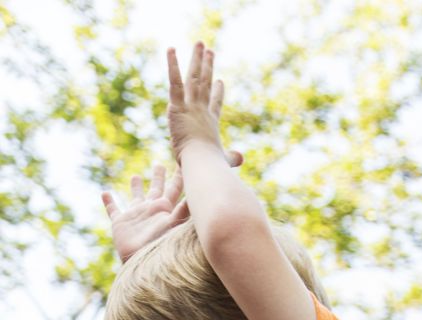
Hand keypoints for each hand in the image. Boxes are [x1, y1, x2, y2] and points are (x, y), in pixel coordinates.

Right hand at [101, 165, 189, 261]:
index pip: (174, 188)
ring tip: (135, 176)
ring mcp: (136, 217)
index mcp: (165, 209)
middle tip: (160, 164)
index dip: (179, 176)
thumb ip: (184, 210)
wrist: (143, 266)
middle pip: (156, 188)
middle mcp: (151, 210)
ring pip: (135, 196)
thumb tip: (196, 195)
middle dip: (158, 176)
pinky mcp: (120, 225)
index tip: (183, 162)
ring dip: (135, 186)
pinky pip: (113, 210)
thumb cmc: (161, 247)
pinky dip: (109, 202)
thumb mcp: (174, 225)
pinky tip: (105, 193)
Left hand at [167, 42, 229, 164]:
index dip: (217, 93)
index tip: (220, 82)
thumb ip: (231, 158)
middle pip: (204, 84)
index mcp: (211, 124)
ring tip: (199, 43)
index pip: (215, 105)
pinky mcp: (178, 107)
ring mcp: (191, 107)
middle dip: (207, 66)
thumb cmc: (212, 165)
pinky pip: (175, 82)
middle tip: (209, 51)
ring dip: (197, 59)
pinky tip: (171, 49)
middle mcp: (202, 111)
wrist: (204, 162)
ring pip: (194, 78)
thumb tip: (242, 158)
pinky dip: (172, 65)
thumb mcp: (223, 160)